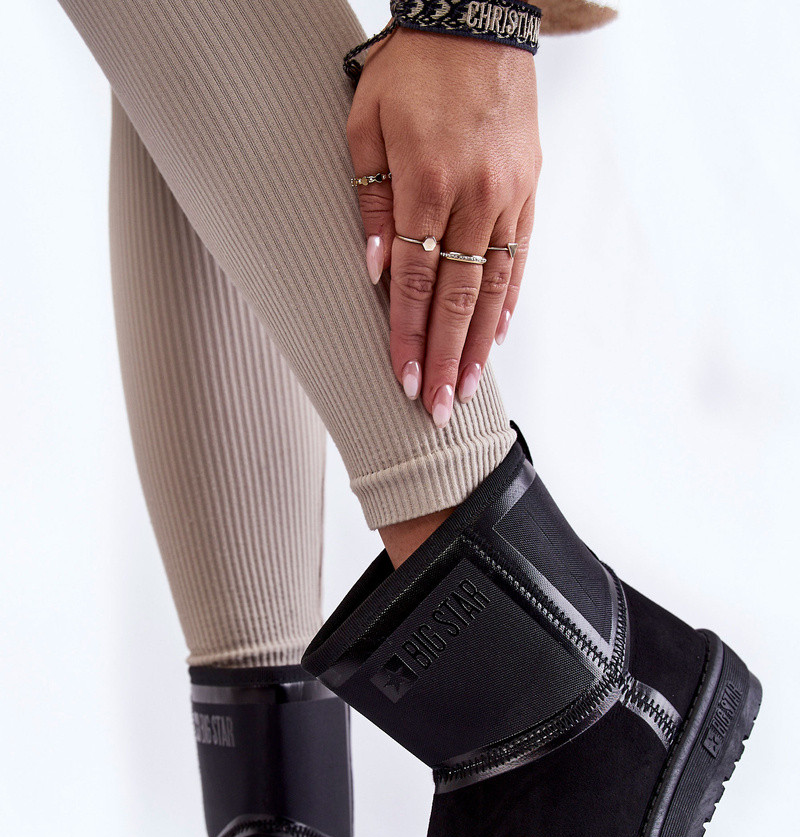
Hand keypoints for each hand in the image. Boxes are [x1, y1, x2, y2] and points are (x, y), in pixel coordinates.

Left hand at [346, 26, 541, 426]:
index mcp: (427, 182)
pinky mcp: (529, 187)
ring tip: (467, 390)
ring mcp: (508, 194)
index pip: (414, 280)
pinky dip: (507, 300)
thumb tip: (373, 271)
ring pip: (493, 285)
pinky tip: (495, 336)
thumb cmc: (409, 69)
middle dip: (444, 359)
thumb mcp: (365, 125)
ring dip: (477, 344)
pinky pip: (519, 255)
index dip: (406, 335)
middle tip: (438, 410)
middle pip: (457, 296)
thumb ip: (370, 201)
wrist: (475, 16)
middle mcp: (474, 195)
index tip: (402, 381)